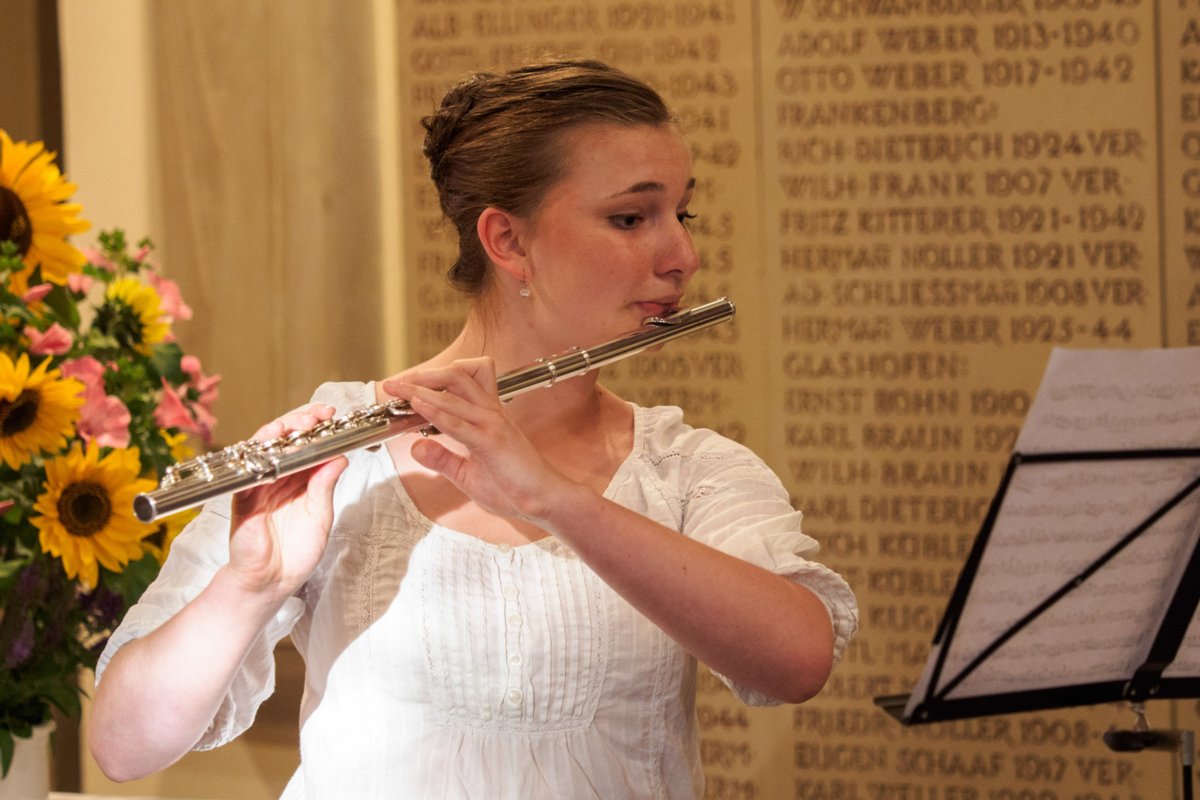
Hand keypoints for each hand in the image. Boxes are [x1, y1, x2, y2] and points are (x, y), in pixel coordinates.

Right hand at [227, 404, 347, 600]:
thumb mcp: (320, 517)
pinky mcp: (243, 495)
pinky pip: (248, 468)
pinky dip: (259, 452)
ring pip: (266, 447)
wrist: (271, 582)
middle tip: (318, 414)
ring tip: (297, 422)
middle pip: (287, 439)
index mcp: (300, 480)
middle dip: (301, 421)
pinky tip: (272, 441)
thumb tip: (340, 457)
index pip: (308, 446)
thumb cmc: (296, 553)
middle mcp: (279, 477)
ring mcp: (259, 484)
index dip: (318, 428)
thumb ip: (325, 487)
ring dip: (281, 430)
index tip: (332, 416)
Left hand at [382, 358, 566, 521]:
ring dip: (422, 388)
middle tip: (394, 382)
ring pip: (454, 393)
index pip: (459, 386)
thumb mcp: (468, 474)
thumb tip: (416, 447)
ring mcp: (493, 425)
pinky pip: (459, 422)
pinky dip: (435, 411)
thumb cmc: (514, 488)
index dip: (429, 382)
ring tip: (397, 388)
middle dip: (422, 376)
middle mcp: (491, 414)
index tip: (403, 387)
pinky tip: (417, 406)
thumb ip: (443, 459)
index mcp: (488, 418)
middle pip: (455, 377)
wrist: (545, 500)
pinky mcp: (492, 442)